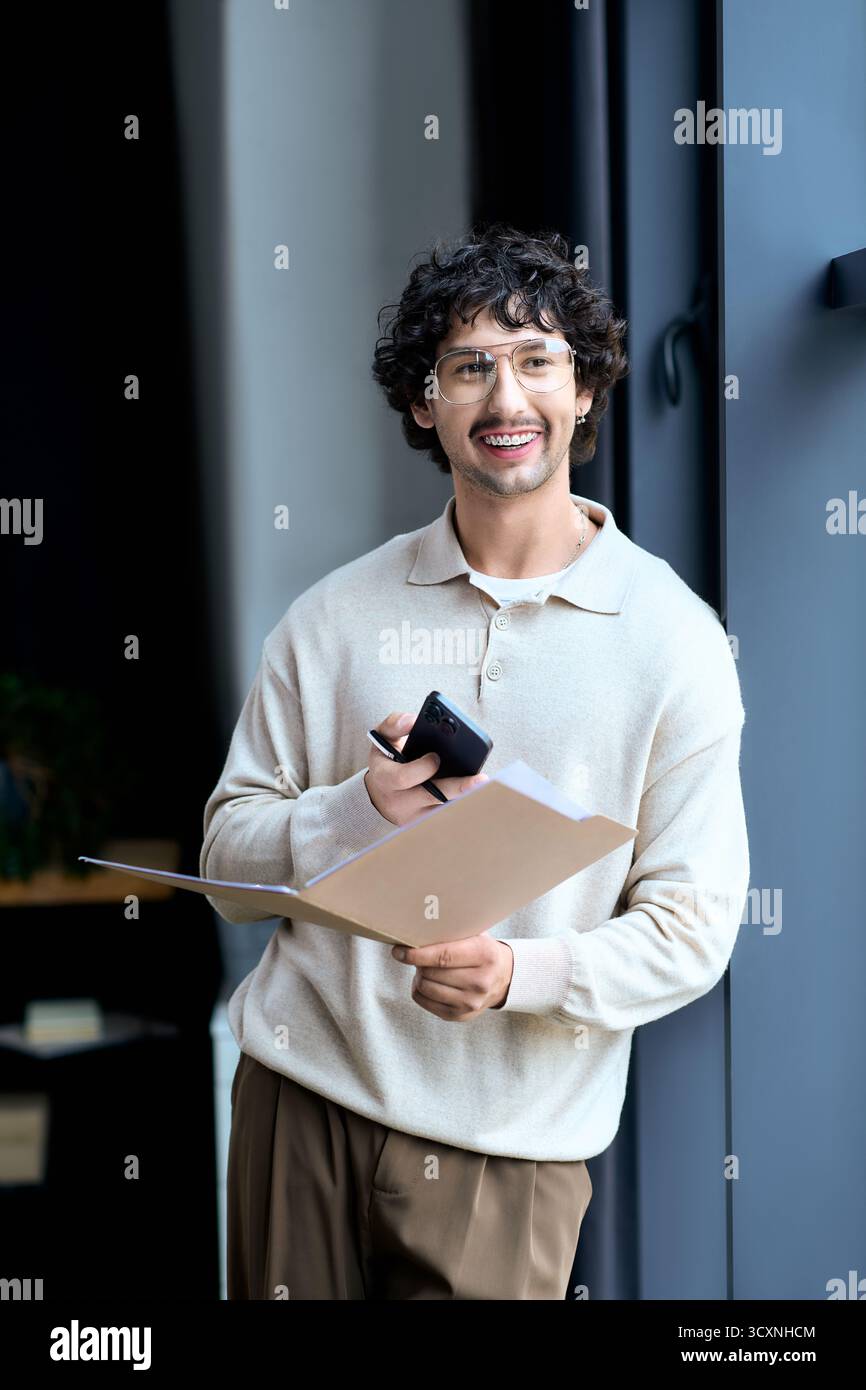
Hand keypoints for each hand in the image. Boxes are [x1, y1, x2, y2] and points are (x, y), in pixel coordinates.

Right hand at [365, 711, 488, 826]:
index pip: (403, 777)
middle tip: (481, 779)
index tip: (436, 757)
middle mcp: (399, 801)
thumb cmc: (387, 761)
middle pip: (431, 798)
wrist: (380, 792)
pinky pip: (449, 818)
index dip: (422, 768)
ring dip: (466, 800)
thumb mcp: (382, 739)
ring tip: (486, 788)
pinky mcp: (427, 824)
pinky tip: (482, 797)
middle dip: (458, 788)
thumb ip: (395, 724)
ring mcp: (413, 816)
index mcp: (385, 778)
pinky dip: (464, 807)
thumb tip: (413, 720)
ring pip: (443, 813)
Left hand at [391, 935, 513, 1020]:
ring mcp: (471, 1002)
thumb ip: (452, 930)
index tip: (399, 951)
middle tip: (421, 955)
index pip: (443, 956)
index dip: (416, 954)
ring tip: (428, 968)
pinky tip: (429, 981)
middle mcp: (480, 981)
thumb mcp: (475, 934)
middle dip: (419, 963)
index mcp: (484, 955)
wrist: (504, 978)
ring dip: (419, 976)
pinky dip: (420, 989)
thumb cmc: (482, 950)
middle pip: (430, 973)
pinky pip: (424, 1001)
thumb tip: (416, 926)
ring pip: (425, 988)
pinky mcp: (460, 1016)